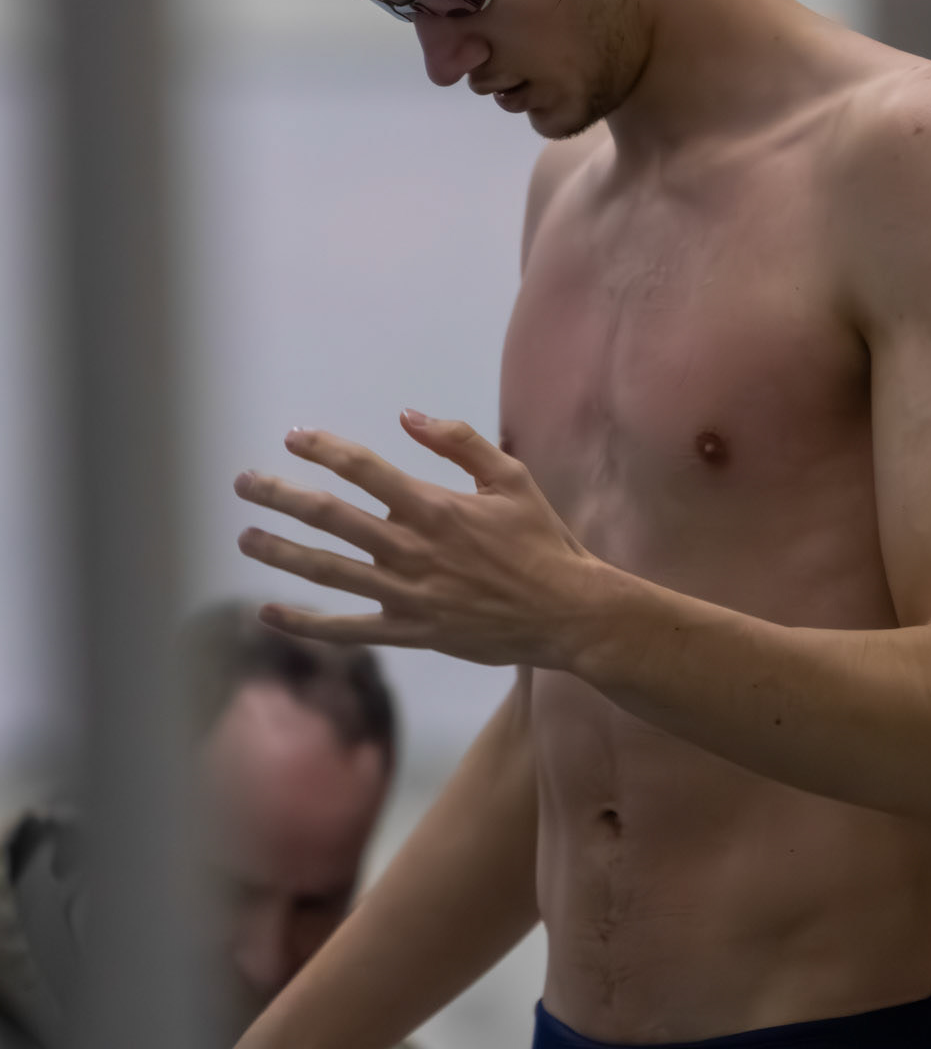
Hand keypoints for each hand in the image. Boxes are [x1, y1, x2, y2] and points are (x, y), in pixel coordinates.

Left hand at [235, 412, 595, 664]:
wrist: (567, 613)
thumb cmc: (542, 541)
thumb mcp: (511, 478)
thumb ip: (459, 442)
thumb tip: (408, 416)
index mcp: (435, 507)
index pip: (364, 470)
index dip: (325, 450)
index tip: (294, 436)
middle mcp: (412, 549)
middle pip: (331, 517)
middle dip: (282, 496)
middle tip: (245, 482)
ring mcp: (407, 594)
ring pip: (328, 571)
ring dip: (282, 552)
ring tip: (246, 537)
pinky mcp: (410, 632)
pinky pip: (348, 630)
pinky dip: (306, 623)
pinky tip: (270, 612)